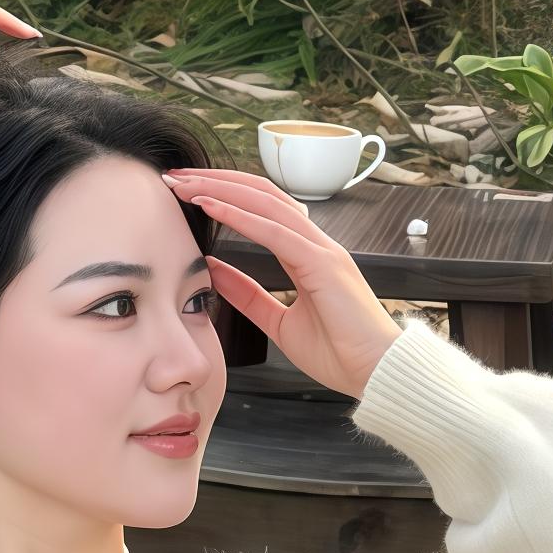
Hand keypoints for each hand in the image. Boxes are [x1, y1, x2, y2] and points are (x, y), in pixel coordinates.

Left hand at [162, 165, 404, 400]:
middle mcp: (316, 243)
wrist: (377, 374)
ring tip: (185, 185)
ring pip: (265, 202)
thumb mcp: (279, 322)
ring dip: (221, 190)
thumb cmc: (339, 353)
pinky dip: (240, 215)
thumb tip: (214, 271)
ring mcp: (322, 249)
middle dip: (216, 182)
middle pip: (261, 194)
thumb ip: (249, 295)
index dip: (225, 195)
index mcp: (308, 254)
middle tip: (175, 178)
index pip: (262, 208)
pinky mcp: (323, 263)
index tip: (188, 194)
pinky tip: (210, 206)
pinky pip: (275, 231)